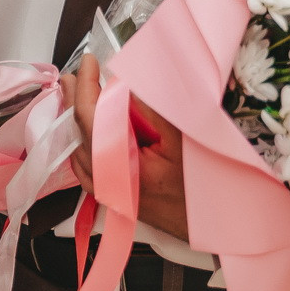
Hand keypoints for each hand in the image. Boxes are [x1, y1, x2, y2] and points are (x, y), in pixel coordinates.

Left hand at [64, 55, 189, 240]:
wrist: (216, 230)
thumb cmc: (205, 188)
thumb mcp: (184, 142)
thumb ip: (153, 111)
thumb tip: (128, 83)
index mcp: (119, 166)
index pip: (90, 117)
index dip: (86, 86)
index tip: (89, 60)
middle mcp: (107, 181)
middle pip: (79, 132)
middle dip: (75, 99)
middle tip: (74, 72)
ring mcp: (109, 192)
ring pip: (81, 148)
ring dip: (77, 119)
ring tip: (77, 92)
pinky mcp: (115, 197)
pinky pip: (89, 164)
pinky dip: (85, 140)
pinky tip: (88, 129)